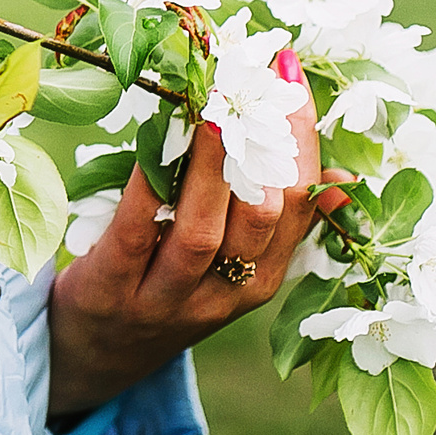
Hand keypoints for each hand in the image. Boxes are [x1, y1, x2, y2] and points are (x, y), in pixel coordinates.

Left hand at [48, 59, 351, 414]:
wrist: (94, 357)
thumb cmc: (166, 291)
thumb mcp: (230, 269)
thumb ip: (272, 224)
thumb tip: (341, 182)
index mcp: (262, 279)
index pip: (300, 207)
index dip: (301, 141)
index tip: (290, 77)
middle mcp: (225, 294)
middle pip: (262, 219)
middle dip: (265, 148)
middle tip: (256, 81)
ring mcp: (168, 298)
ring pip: (203, 233)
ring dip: (214, 168)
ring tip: (216, 109)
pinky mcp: (111, 292)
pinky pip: (134, 234)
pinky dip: (146, 188)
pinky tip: (151, 144)